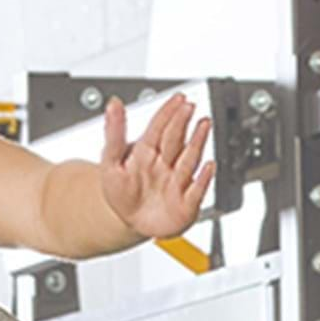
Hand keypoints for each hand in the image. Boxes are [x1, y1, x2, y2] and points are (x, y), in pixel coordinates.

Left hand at [98, 94, 214, 240]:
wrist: (129, 222)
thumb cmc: (121, 192)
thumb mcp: (110, 162)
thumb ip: (113, 133)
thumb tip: (113, 103)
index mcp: (148, 152)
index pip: (159, 127)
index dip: (168, 112)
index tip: (178, 98)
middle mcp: (166, 164)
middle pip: (176, 139)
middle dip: (182, 122)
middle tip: (190, 106)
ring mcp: (177, 182)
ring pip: (189, 159)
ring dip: (197, 142)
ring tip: (204, 124)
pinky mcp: (186, 203)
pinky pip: (196, 190)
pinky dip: (203, 179)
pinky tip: (209, 166)